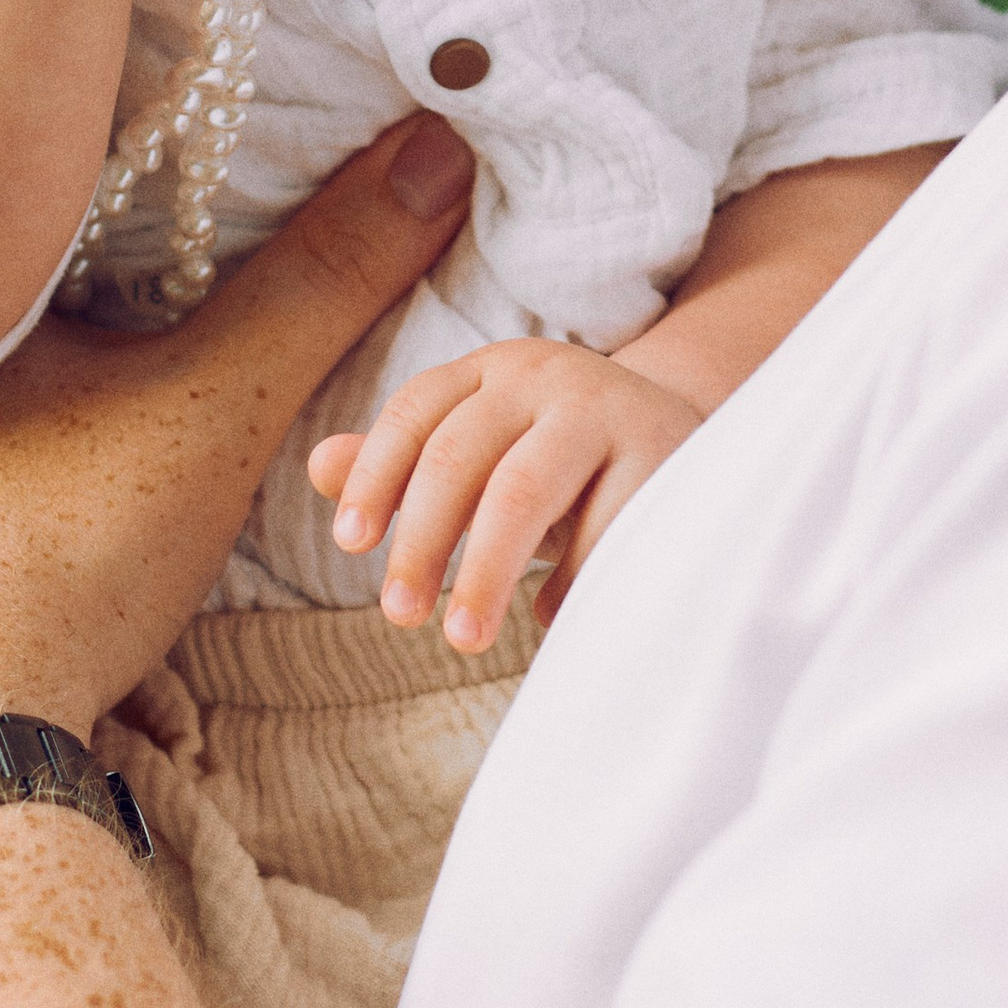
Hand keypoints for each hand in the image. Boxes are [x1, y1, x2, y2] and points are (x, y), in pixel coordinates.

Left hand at [0, 111, 476, 764]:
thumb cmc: (52, 560)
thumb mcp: (215, 409)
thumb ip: (325, 281)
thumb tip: (432, 156)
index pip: (2, 179)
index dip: (90, 151)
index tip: (162, 135)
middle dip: (68, 267)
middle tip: (159, 253)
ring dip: (32, 369)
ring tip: (113, 369)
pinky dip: (3, 455)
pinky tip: (50, 484)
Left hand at [310, 340, 702, 648]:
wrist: (691, 439)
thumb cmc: (562, 461)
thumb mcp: (487, 453)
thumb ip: (404, 461)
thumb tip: (316, 465)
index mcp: (496, 369)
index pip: (416, 411)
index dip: (375, 476)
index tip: (351, 545)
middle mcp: (549, 376)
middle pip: (458, 455)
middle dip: (421, 541)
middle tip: (399, 616)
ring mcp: (608, 411)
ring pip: (521, 491)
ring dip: (483, 571)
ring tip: (463, 638)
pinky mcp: (663, 456)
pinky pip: (598, 529)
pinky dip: (567, 582)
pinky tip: (550, 616)